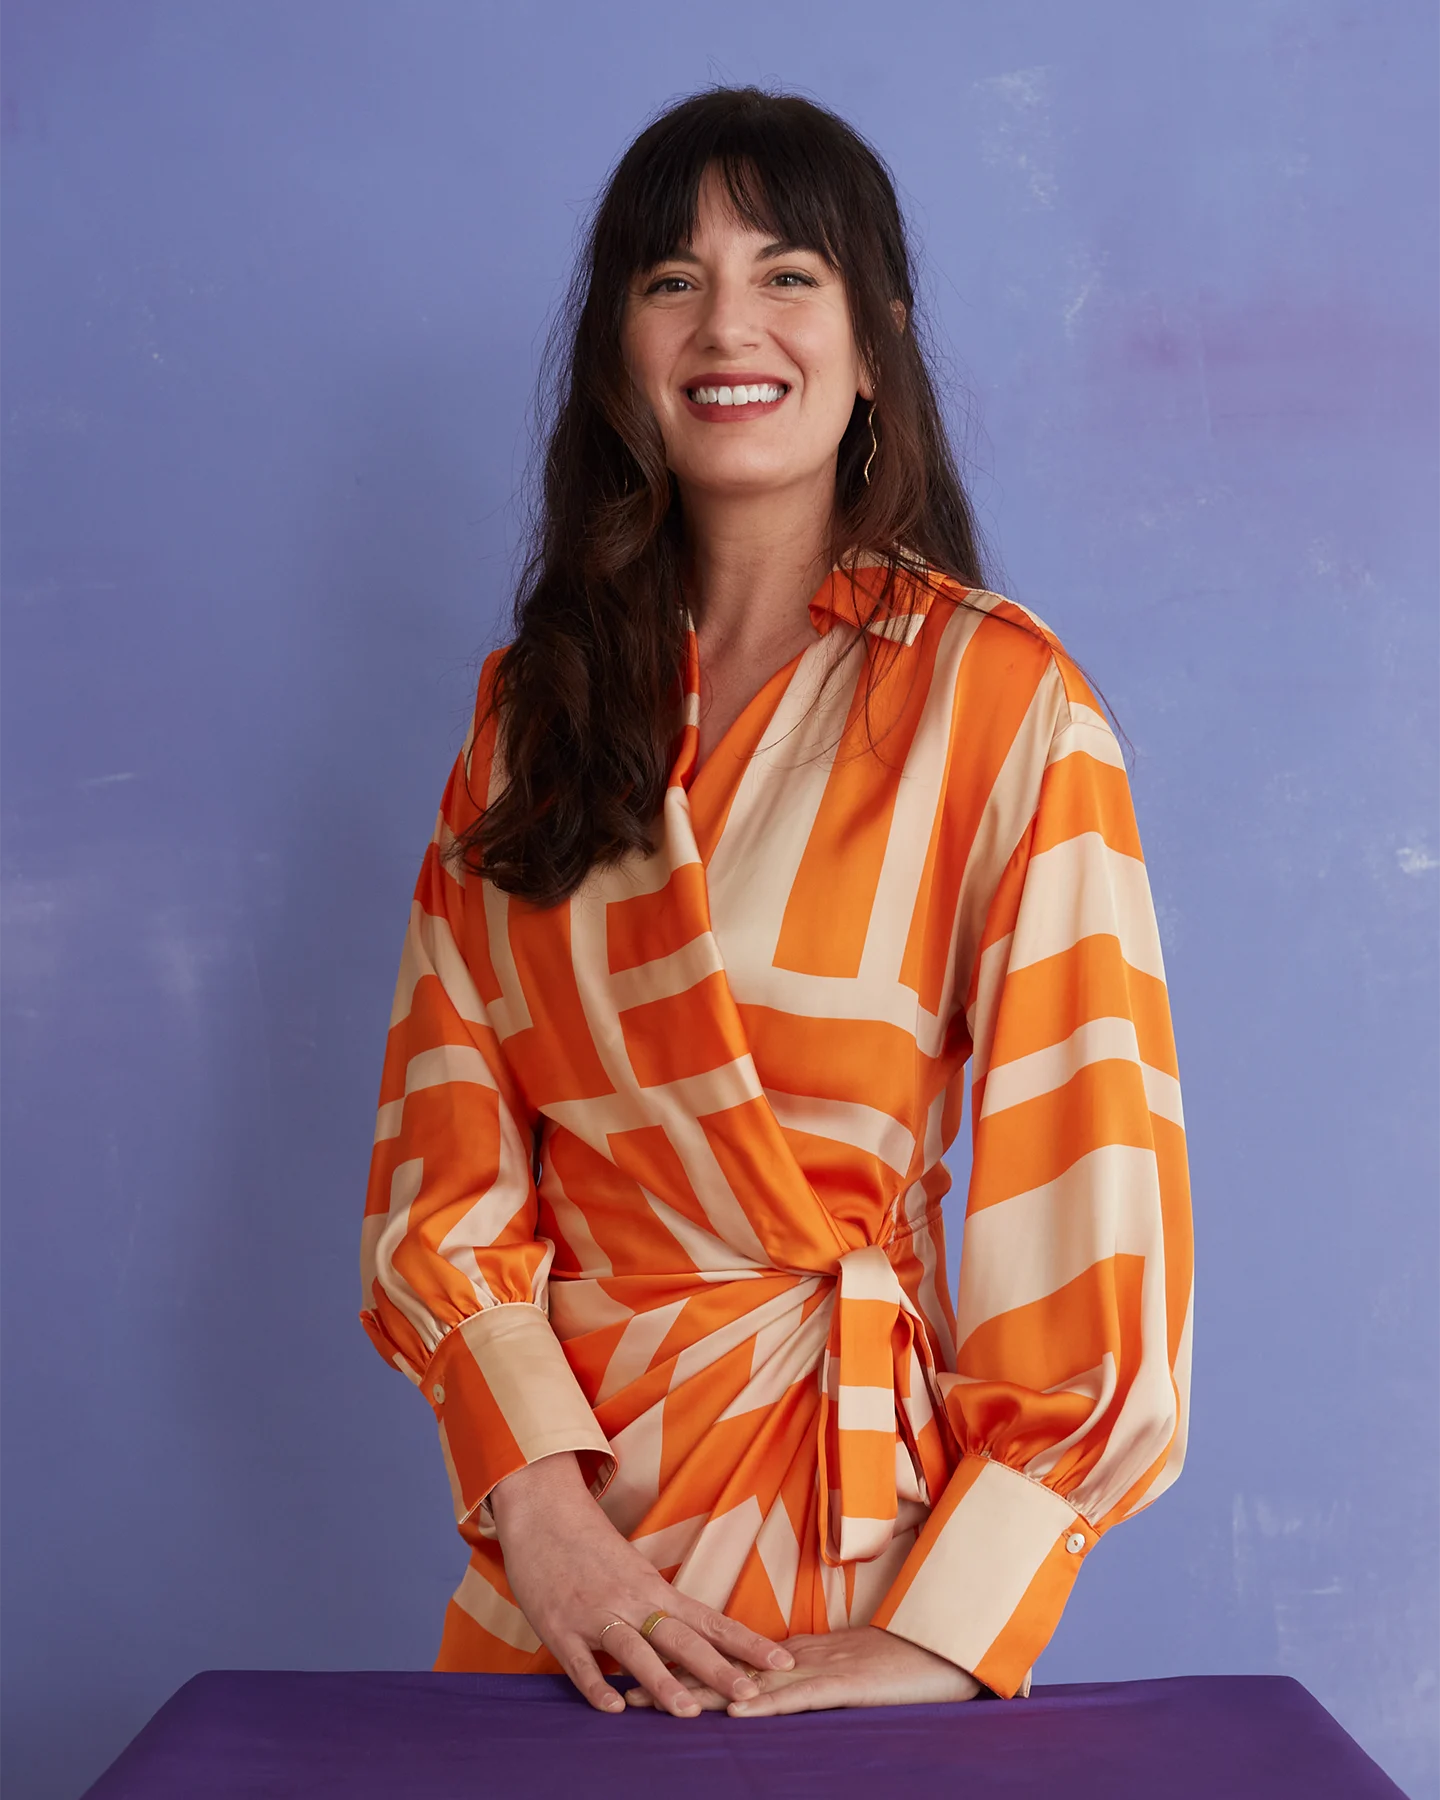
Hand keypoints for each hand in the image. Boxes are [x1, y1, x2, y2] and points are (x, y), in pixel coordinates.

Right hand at [490, 1451, 794, 1717]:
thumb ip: (660, 1608)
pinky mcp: (559, 1627)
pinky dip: (596, 1685)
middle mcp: (632, 1601)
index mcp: (655, 1589)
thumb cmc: (590, 1546)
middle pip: (682, 1639)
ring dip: (662, 1682)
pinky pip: (580, 1662)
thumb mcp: (634, 1573)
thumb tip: (696, 1642)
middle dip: (718, 1669)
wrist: (544, 1511)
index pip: (711, 1620)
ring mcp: (596, 1614)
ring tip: (689, 1712)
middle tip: (752, 1695)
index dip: (747, 1643)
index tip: (783, 1663)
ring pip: (635, 1651)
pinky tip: (614, 1708)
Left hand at [623, 1624, 981, 1715]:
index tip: (635, 1666)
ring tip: (655, 1702)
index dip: (681, 1663)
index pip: (727, 1659)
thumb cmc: (903, 1666)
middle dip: (672, 1676)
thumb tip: (770, 1690)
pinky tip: (736, 1714)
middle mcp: (796, 1658)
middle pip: (724, 1669)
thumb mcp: (846, 1674)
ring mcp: (819, 1669)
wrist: (951, 1647)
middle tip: (620, 1684)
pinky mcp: (845, 1685)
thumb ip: (810, 1678)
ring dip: (702, 1693)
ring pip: (749, 1684)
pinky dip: (765, 1706)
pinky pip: (799, 1697)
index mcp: (795, 1654)